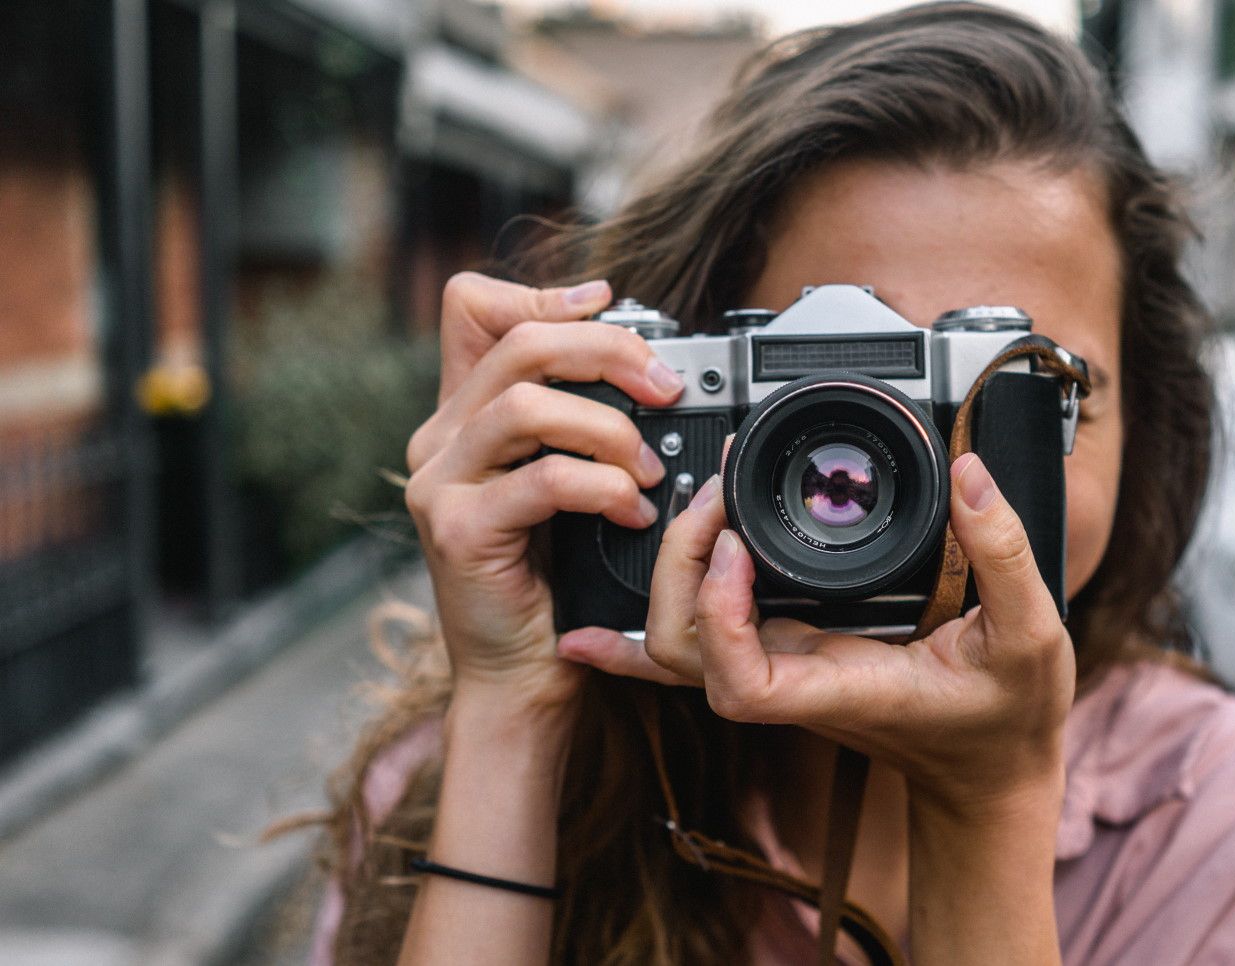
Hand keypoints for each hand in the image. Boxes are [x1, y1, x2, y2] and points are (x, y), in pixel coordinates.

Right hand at [402, 273, 687, 711]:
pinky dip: (603, 488)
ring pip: (528, 405)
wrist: (521, 672)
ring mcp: (440, 484)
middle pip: (519, 343)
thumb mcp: (568, 483)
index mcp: (462, 414)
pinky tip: (632, 512)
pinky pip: (544, 479)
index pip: (473, 307)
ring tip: (649, 469)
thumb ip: (582, 422)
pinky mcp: (460, 530)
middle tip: (666, 387)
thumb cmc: (555, 579)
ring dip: (610, 429)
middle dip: (609, 352)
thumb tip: (649, 364)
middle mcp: (439, 439)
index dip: (542, 293)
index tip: (610, 303)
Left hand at [558, 453, 1075, 814]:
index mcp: (842, 686)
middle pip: (683, 651)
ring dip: (669, 572)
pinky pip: (699, 643)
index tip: (739, 547)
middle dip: (680, 567)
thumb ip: (1006, 554)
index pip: (741, 681)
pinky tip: (595, 621)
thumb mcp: (1033, 635)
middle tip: (721, 492)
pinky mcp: (785, 653)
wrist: (990, 769)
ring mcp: (782, 669)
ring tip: (702, 500)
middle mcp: (795, 682)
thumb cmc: (1007, 717)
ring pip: (676, 647)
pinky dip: (641, 632)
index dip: (719, 615)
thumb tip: (971, 474)